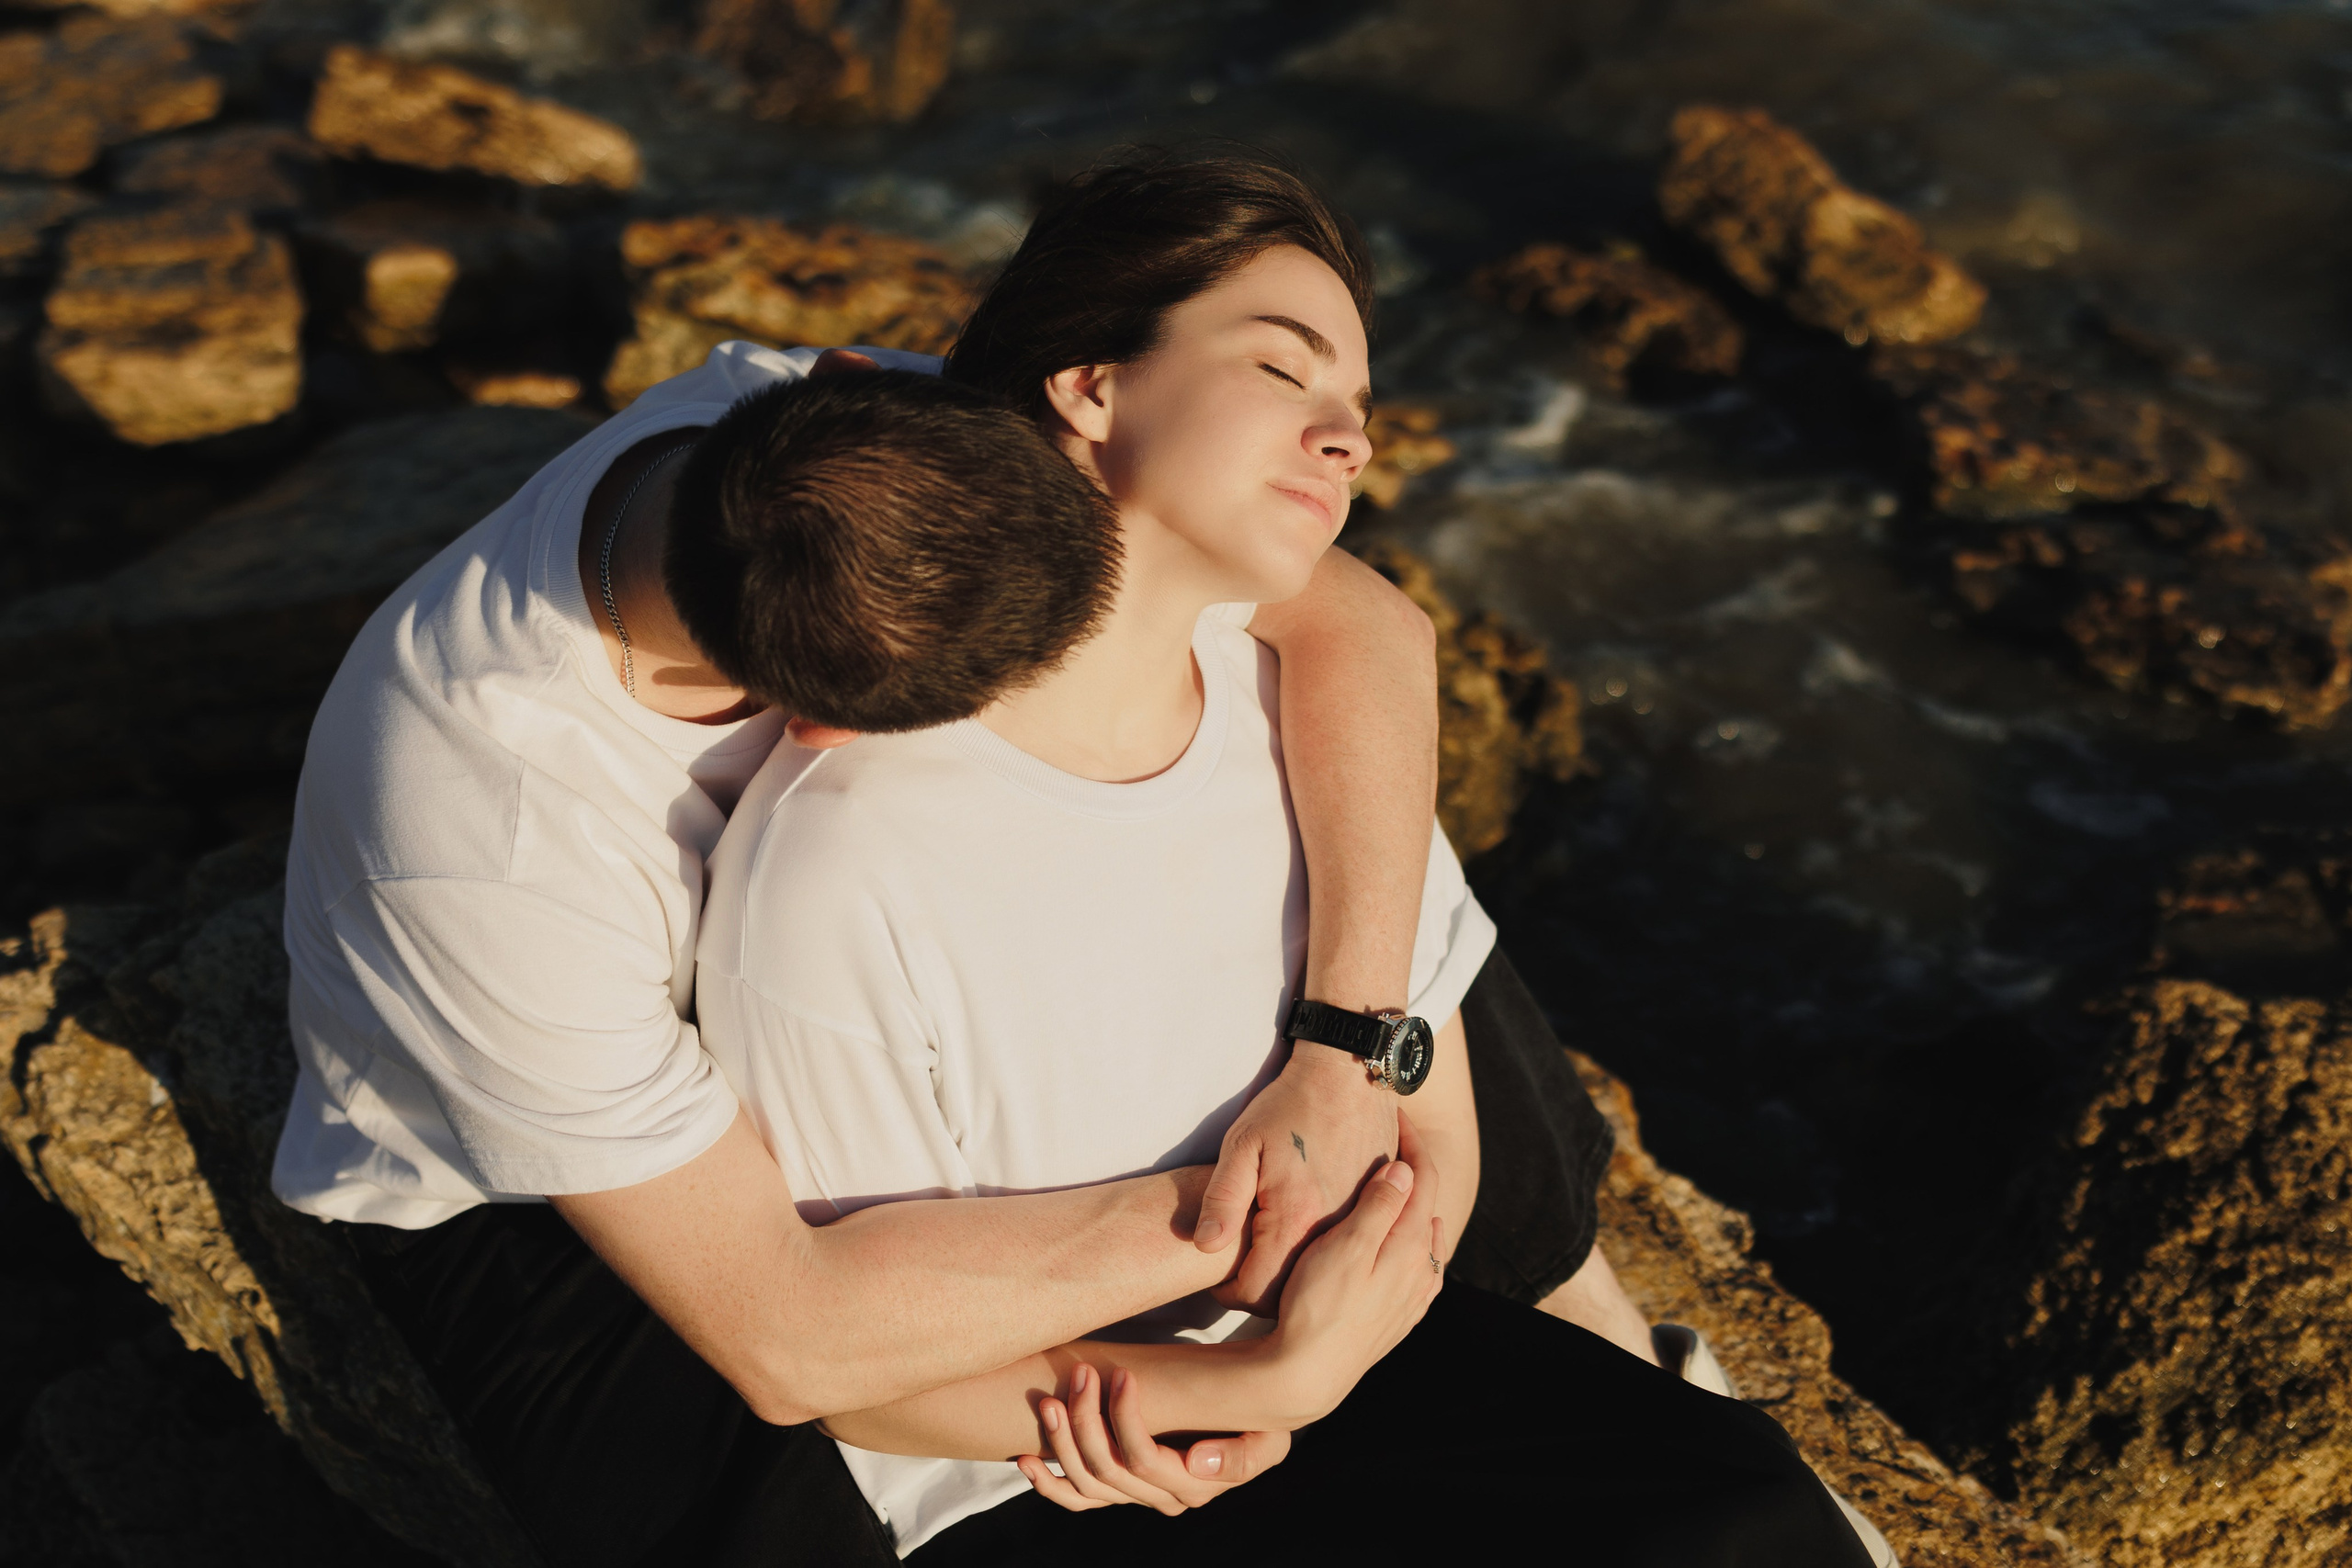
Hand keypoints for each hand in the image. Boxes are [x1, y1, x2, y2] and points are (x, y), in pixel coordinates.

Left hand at [1015, 1363, 1290, 1513]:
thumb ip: (1243, 1456)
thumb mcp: (1268, 1435)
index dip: (1124, 1421)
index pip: (1144, 1460)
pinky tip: (1025, 1460)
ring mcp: (1136, 1494)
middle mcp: (1162, 1497)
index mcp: (1194, 1486)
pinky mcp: (1118, 1487)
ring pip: (1087, 1484)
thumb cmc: (1256, 1416)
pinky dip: (1049, 1484)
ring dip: (1061, 1444)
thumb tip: (1197, 1464)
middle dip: (1086, 1420)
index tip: (1119, 1375)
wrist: (1245, 1413)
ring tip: (1049, 1401)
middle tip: (1081, 1374)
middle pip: (1108, 1470)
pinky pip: (1078, 1499)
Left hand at [1199, 1042, 1397, 1311]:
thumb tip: (1205, 1247)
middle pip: (1293, 1292)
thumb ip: (1223, 1198)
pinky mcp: (1375, 1207)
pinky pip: (1346, 1247)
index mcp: (1296, 1219)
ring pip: (1322, 1273)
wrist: (1349, 1072)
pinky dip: (1323, 1252)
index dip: (1231, 1294)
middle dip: (1263, 1291)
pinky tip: (1304, 1231)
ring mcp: (1360, 1220)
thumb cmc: (1289, 1104)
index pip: (1258, 1291)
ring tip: (1269, 1253)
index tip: (1219, 1282)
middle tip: (1240, 1271)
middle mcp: (1334, 1229)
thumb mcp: (1243, 1143)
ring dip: (1294, 1274)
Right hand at [1254, 1110, 1444, 1426]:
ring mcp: (1411, 1299)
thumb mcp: (1346, 1247)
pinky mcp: (1397, 1320)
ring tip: (1398, 1188)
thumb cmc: (1319, 1306)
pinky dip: (1413, 1245)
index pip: (1423, 1181)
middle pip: (1428, 1209)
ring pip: (1426, 1242)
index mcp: (1409, 1247)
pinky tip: (1399, 1248)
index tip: (1396, 1114)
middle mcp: (1419, 1272)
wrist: (1309, 1374)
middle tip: (1397, 1142)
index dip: (1413, 1143)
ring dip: (1415, 1210)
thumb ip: (1378, 1207)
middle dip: (1417, 1173)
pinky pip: (1420, 1271)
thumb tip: (1405, 1170)